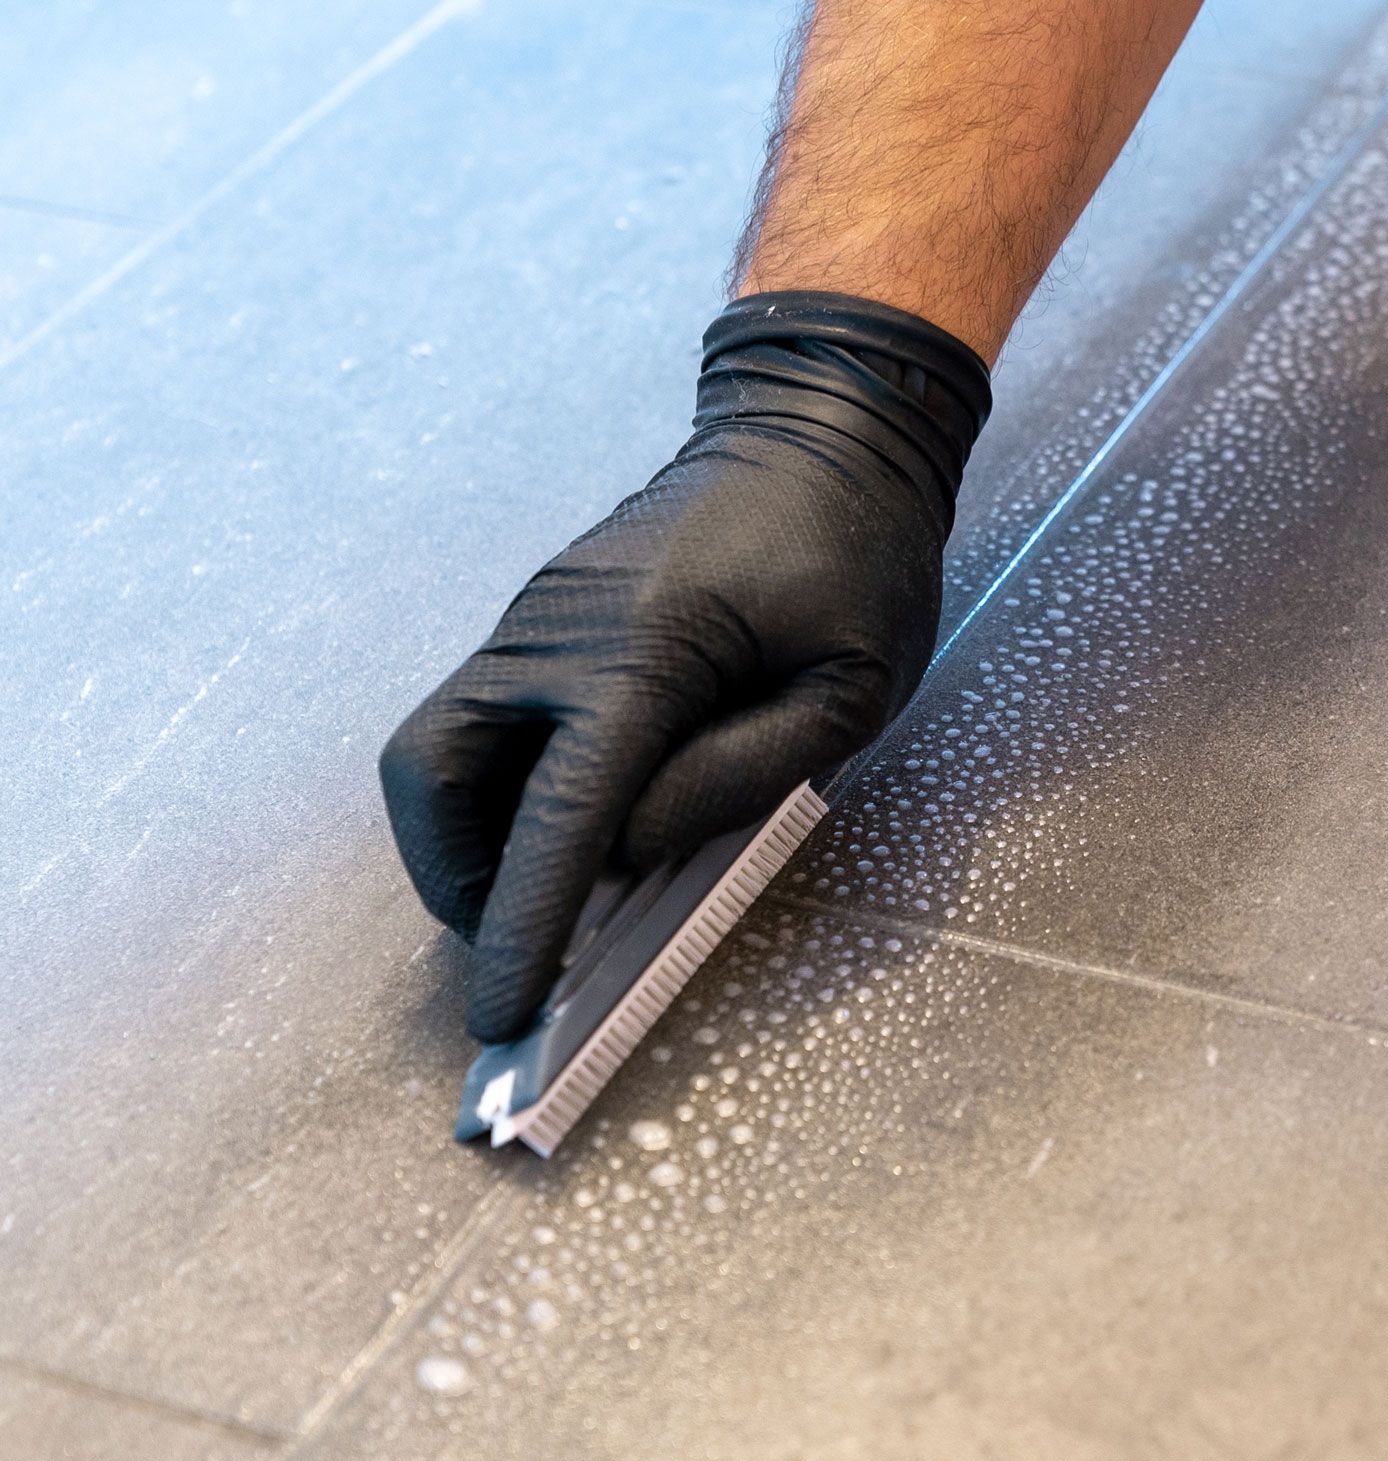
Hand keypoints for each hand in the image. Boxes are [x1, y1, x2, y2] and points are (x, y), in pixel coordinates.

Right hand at [379, 292, 990, 1040]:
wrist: (821, 426)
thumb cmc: (859, 555)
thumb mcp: (849, 686)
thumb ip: (744, 775)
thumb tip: (628, 849)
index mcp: (642, 650)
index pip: (560, 815)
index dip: (523, 922)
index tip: (501, 1012)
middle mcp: (556, 632)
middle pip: (433, 776)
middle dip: (456, 882)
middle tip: (518, 945)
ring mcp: (535, 617)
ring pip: (436, 749)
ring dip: (465, 839)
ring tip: (541, 892)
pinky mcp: (542, 615)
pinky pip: (482, 718)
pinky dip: (497, 790)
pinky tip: (567, 820)